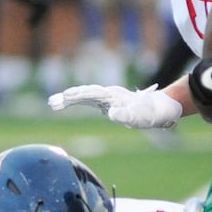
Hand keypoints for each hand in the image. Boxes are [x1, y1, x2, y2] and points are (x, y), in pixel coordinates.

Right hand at [48, 84, 182, 128]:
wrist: (160, 109)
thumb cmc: (151, 114)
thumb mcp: (141, 117)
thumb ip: (127, 115)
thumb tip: (111, 114)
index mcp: (114, 96)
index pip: (91, 93)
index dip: (77, 96)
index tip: (64, 99)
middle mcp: (109, 94)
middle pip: (84, 93)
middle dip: (67, 97)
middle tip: (51, 102)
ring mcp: (107, 98)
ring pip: (84, 96)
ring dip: (68, 99)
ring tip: (52, 103)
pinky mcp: (107, 103)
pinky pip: (87, 101)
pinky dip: (75, 102)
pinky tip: (64, 105)